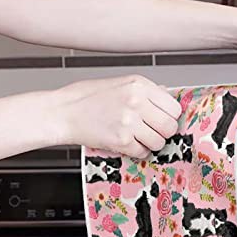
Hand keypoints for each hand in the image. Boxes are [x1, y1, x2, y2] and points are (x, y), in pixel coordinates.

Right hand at [53, 74, 181, 157]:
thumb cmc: (87, 98)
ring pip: (159, 142)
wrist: (62, 112)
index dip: (170, 116)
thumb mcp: (120, 84)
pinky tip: (127, 142)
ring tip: (138, 137)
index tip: (163, 119)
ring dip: (151, 143)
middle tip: (152, 131)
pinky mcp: (121, 140)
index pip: (174, 107)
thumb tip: (167, 96)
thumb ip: (146, 91)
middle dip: (164, 132)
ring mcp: (129, 122)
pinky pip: (143, 152)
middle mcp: (136, 102)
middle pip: (170, 127)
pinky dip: (138, 151)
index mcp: (139, 85)